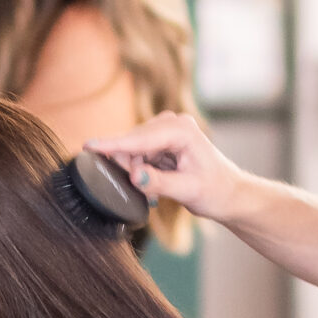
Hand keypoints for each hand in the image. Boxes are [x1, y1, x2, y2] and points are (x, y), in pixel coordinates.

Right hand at [87, 113, 246, 221]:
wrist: (229, 193)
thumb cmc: (216, 191)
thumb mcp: (187, 191)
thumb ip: (158, 182)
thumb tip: (134, 176)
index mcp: (182, 130)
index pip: (140, 138)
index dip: (112, 144)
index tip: (88, 146)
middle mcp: (173, 123)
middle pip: (133, 142)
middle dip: (129, 166)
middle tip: (148, 190)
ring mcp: (166, 130)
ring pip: (132, 148)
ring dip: (135, 169)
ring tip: (157, 188)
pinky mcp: (161, 139)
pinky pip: (138, 152)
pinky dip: (140, 169)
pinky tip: (154, 182)